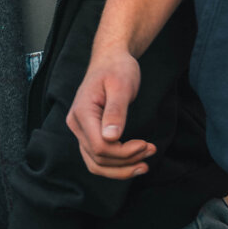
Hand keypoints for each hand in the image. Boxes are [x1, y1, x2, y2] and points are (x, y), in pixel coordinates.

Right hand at [67, 46, 153, 178]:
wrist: (111, 59)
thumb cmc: (117, 68)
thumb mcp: (121, 85)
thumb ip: (116, 111)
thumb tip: (112, 138)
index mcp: (82, 113)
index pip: (100, 146)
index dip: (123, 152)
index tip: (146, 144)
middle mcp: (76, 125)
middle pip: (97, 159)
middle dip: (126, 162)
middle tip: (151, 151)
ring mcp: (80, 131)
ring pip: (95, 164)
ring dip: (121, 169)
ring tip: (145, 164)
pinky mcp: (89, 134)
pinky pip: (97, 158)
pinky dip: (115, 165)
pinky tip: (133, 163)